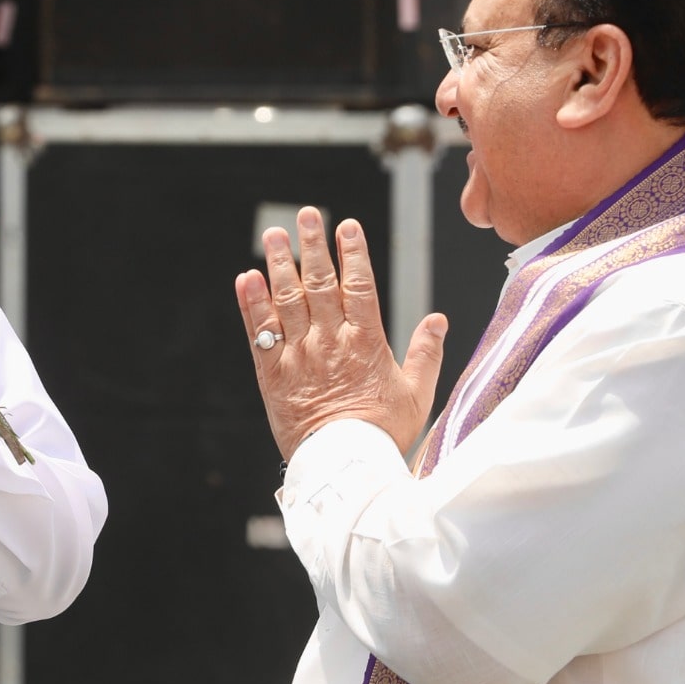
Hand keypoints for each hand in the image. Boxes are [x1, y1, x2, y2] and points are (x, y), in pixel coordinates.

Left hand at [235, 207, 446, 459]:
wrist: (343, 469)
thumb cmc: (382, 434)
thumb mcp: (416, 395)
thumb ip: (426, 353)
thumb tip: (438, 319)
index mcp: (366, 343)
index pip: (359, 287)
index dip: (353, 253)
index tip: (347, 226)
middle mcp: (329, 342)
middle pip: (320, 284)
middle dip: (314, 246)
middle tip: (307, 214)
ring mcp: (298, 356)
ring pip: (286, 300)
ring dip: (280, 264)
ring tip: (275, 234)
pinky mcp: (272, 374)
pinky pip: (258, 333)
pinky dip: (251, 304)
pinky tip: (246, 278)